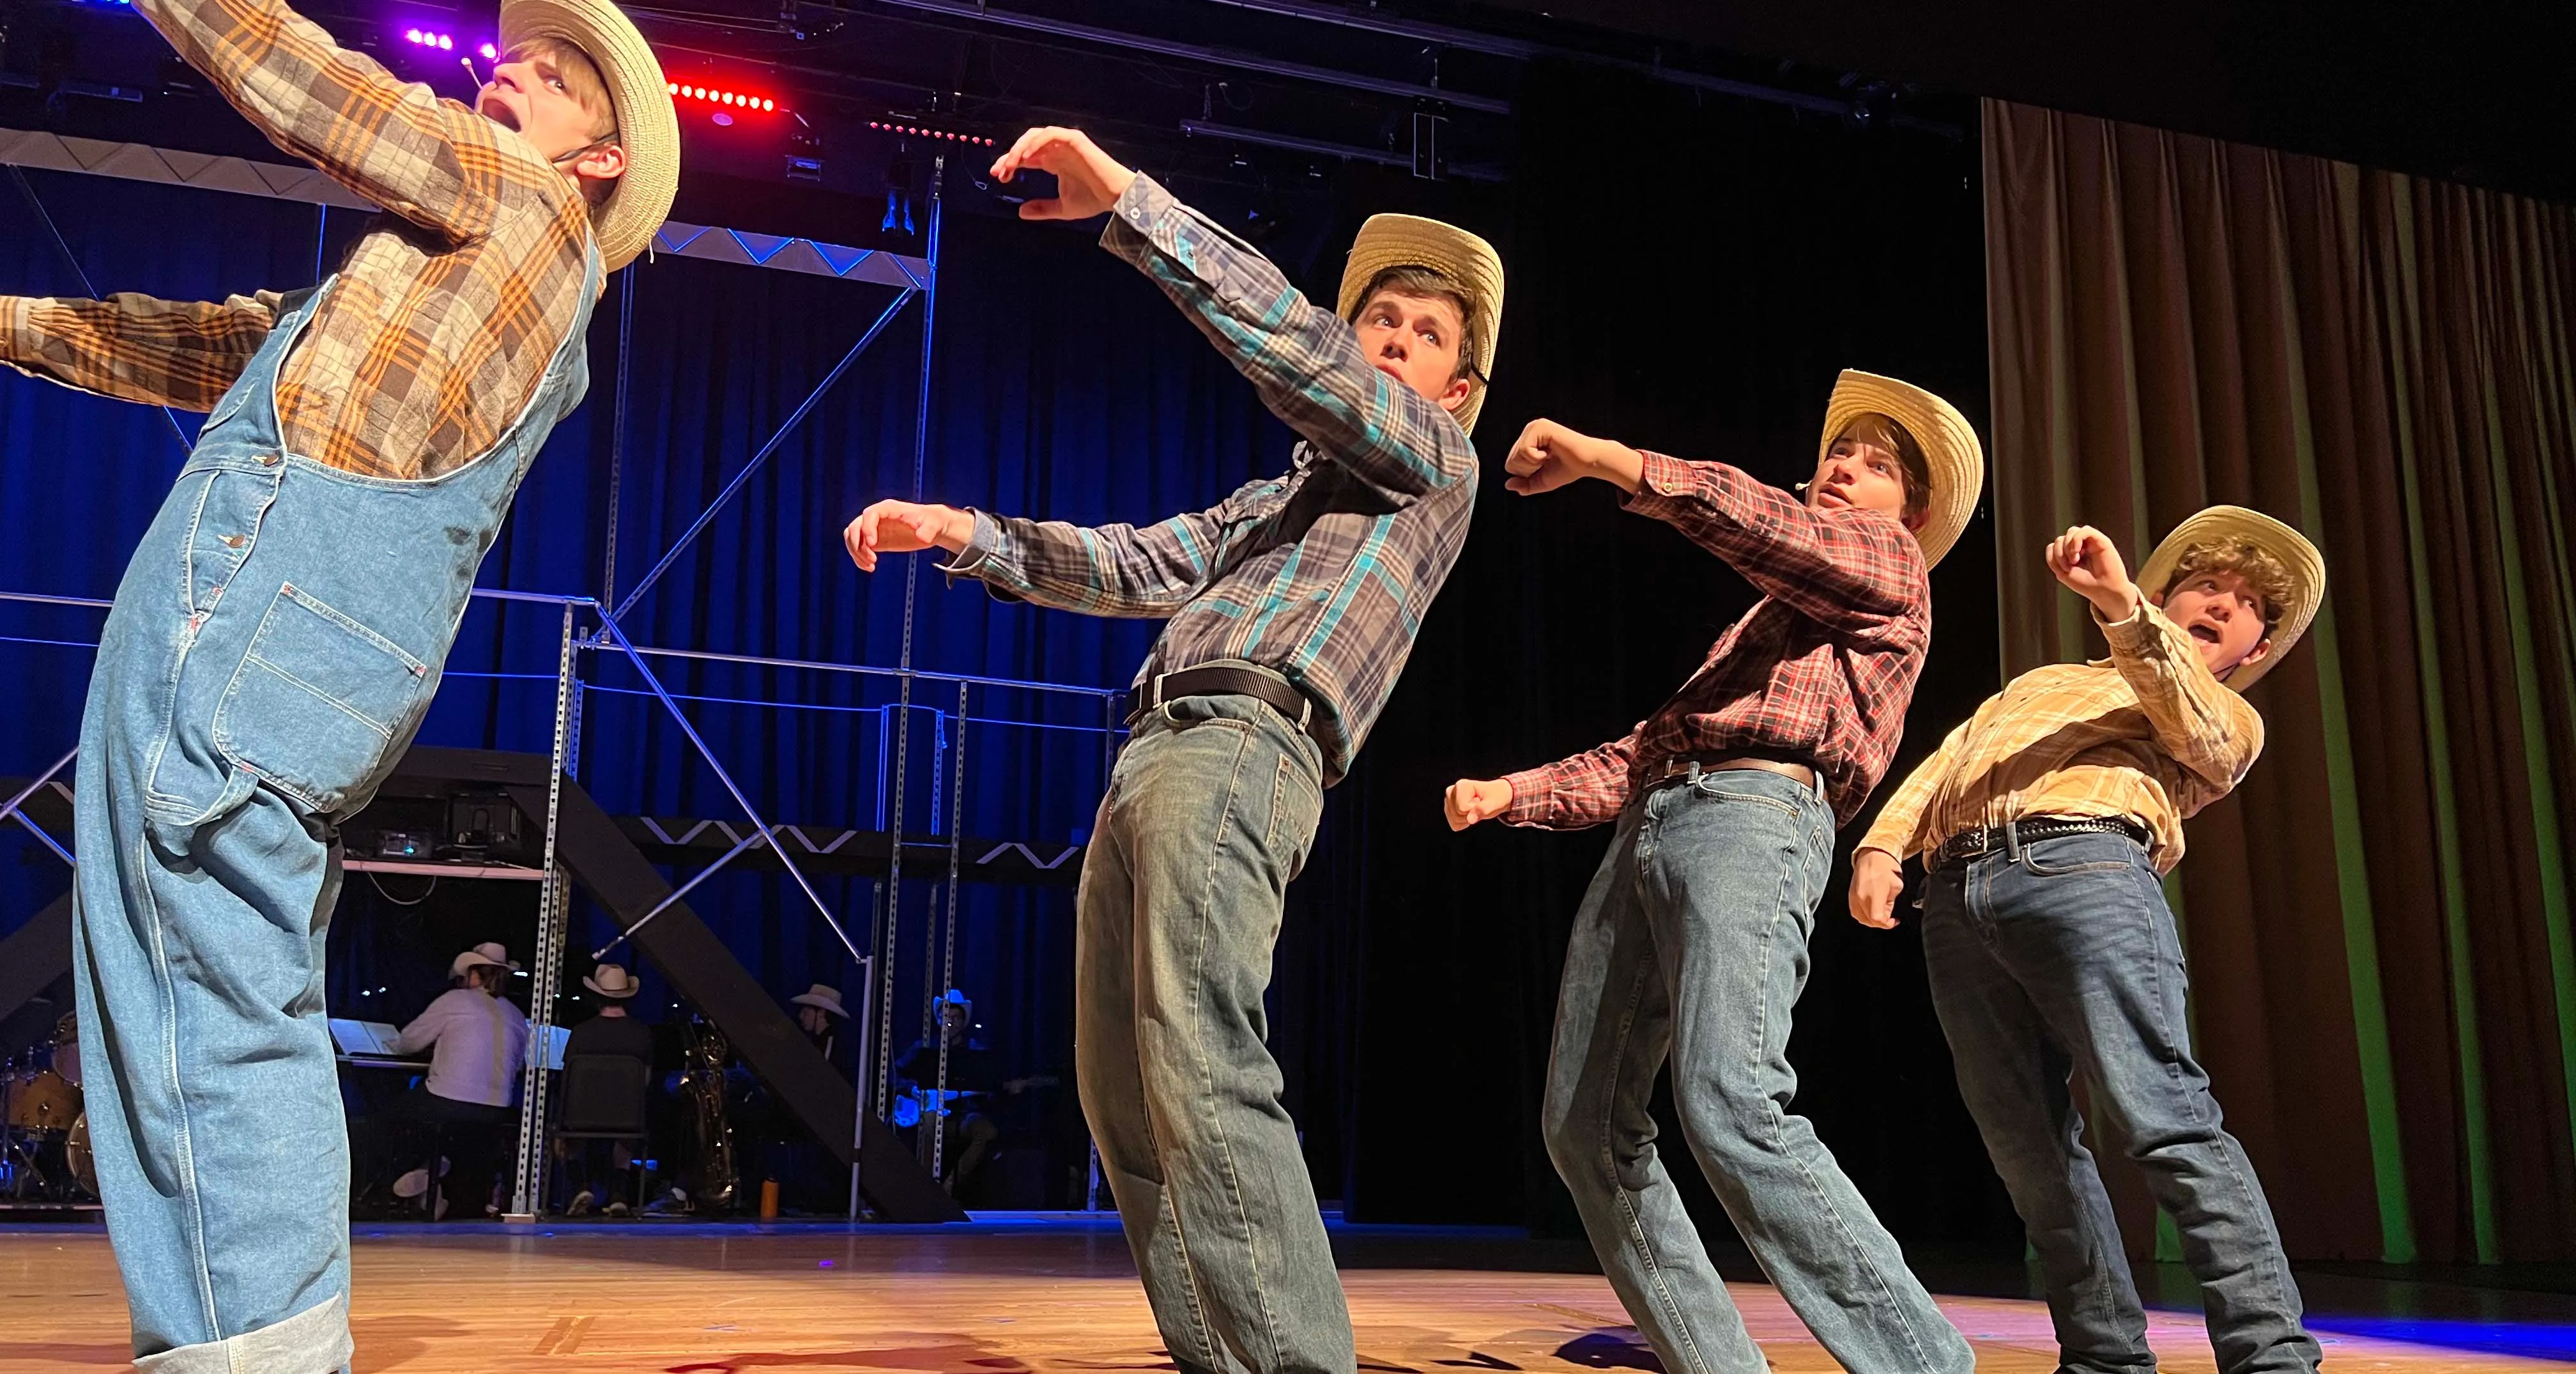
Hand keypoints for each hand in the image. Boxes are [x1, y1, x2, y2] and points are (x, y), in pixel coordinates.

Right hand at [844, 500, 971, 572]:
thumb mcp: (933, 525)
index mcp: (888, 508)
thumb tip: (922, 537)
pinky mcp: (874, 540)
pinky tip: (870, 568)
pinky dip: (859, 557)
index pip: (869, 514)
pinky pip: (857, 546)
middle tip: (872, 559)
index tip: (873, 545)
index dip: (867, 528)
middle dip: (858, 544)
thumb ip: (928, 530)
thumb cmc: (931, 522)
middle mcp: (876, 517)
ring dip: (855, 552)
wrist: (931, 527)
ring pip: (851, 537)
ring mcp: (873, 528)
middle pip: (855, 526)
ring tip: (870, 565)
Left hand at [990, 126, 1136, 220]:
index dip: (1010, 164)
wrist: (1116, 197)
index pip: (1025, 158)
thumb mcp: (1062, 208)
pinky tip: (1027, 157)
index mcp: (1053, 161)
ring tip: (1011, 164)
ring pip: (1034, 136)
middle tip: (998, 171)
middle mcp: (1058, 150)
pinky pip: (1050, 134)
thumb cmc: (1094, 200)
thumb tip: (1020, 212)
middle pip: (1026, 145)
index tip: (998, 176)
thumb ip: (1042, 208)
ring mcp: (1066, 143)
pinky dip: (1036, 142)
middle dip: (1009, 156)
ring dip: (1020, 148)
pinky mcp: (1075, 139)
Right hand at [1444, 777, 1513, 829]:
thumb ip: (1483, 810)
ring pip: (1455, 821)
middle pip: (1457, 815)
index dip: (1474, 810)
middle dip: (1470, 815)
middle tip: (1479, 806)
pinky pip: (1454, 825)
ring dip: (1468, 820)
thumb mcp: (1494, 803)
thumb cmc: (1495, 796)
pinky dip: (1464, 823)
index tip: (1481, 802)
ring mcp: (1449, 801)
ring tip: (1475, 809)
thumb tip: (1470, 819)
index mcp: (1461, 786)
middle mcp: (1451, 791)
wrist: (1496, 796)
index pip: (1462, 809)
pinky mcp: (1449, 809)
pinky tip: (1470, 814)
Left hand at [1503, 419, 1644, 495]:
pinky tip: (1551, 451)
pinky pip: (1525, 451)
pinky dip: (1538, 458)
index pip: (1510, 465)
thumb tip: (1507, 485)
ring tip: (1550, 455)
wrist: (1588, 462)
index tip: (1545, 465)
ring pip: (1516, 457)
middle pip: (1511, 462)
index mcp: (1527, 440)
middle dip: (1530, 469)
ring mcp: (1534, 426)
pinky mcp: (1540, 427)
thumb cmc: (1567, 470)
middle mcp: (1529, 430)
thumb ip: (1525, 485)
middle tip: (1549, 461)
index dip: (1527, 473)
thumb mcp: (1542, 481)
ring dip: (1535, 464)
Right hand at [1848, 848, 1905, 929]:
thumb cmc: (1885, 866)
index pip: (1877, 918)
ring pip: (1860, 918)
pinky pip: (1855, 911)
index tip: (1893, 921)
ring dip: (1871, 920)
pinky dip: (1863, 915)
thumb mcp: (1896, 886)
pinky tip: (1870, 911)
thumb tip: (1887, 911)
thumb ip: (1890, 903)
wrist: (1873, 855)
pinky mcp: (1850, 894)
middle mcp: (1861, 897)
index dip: (1887, 924)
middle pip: (1868, 920)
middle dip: (1880, 923)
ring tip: (1880, 914)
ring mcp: (1854, 896)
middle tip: (1888, 918)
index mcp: (1874, 894)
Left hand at [2048, 525, 2140, 621]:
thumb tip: (2055, 544)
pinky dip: (2076, 540)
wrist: (2105, 591)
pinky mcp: (2102, 540)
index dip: (2054, 555)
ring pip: (2072, 531)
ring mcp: (2091, 542)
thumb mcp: (2062, 573)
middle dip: (2059, 553)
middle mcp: (2081, 545)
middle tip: (2069, 566)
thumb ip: (2054, 558)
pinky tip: (2077, 552)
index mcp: (2071, 553)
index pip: (2055, 544)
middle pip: (2061, 538)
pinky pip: (2085, 530)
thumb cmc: (2086, 584)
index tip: (2062, 569)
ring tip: (2074, 561)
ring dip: (2067, 546)